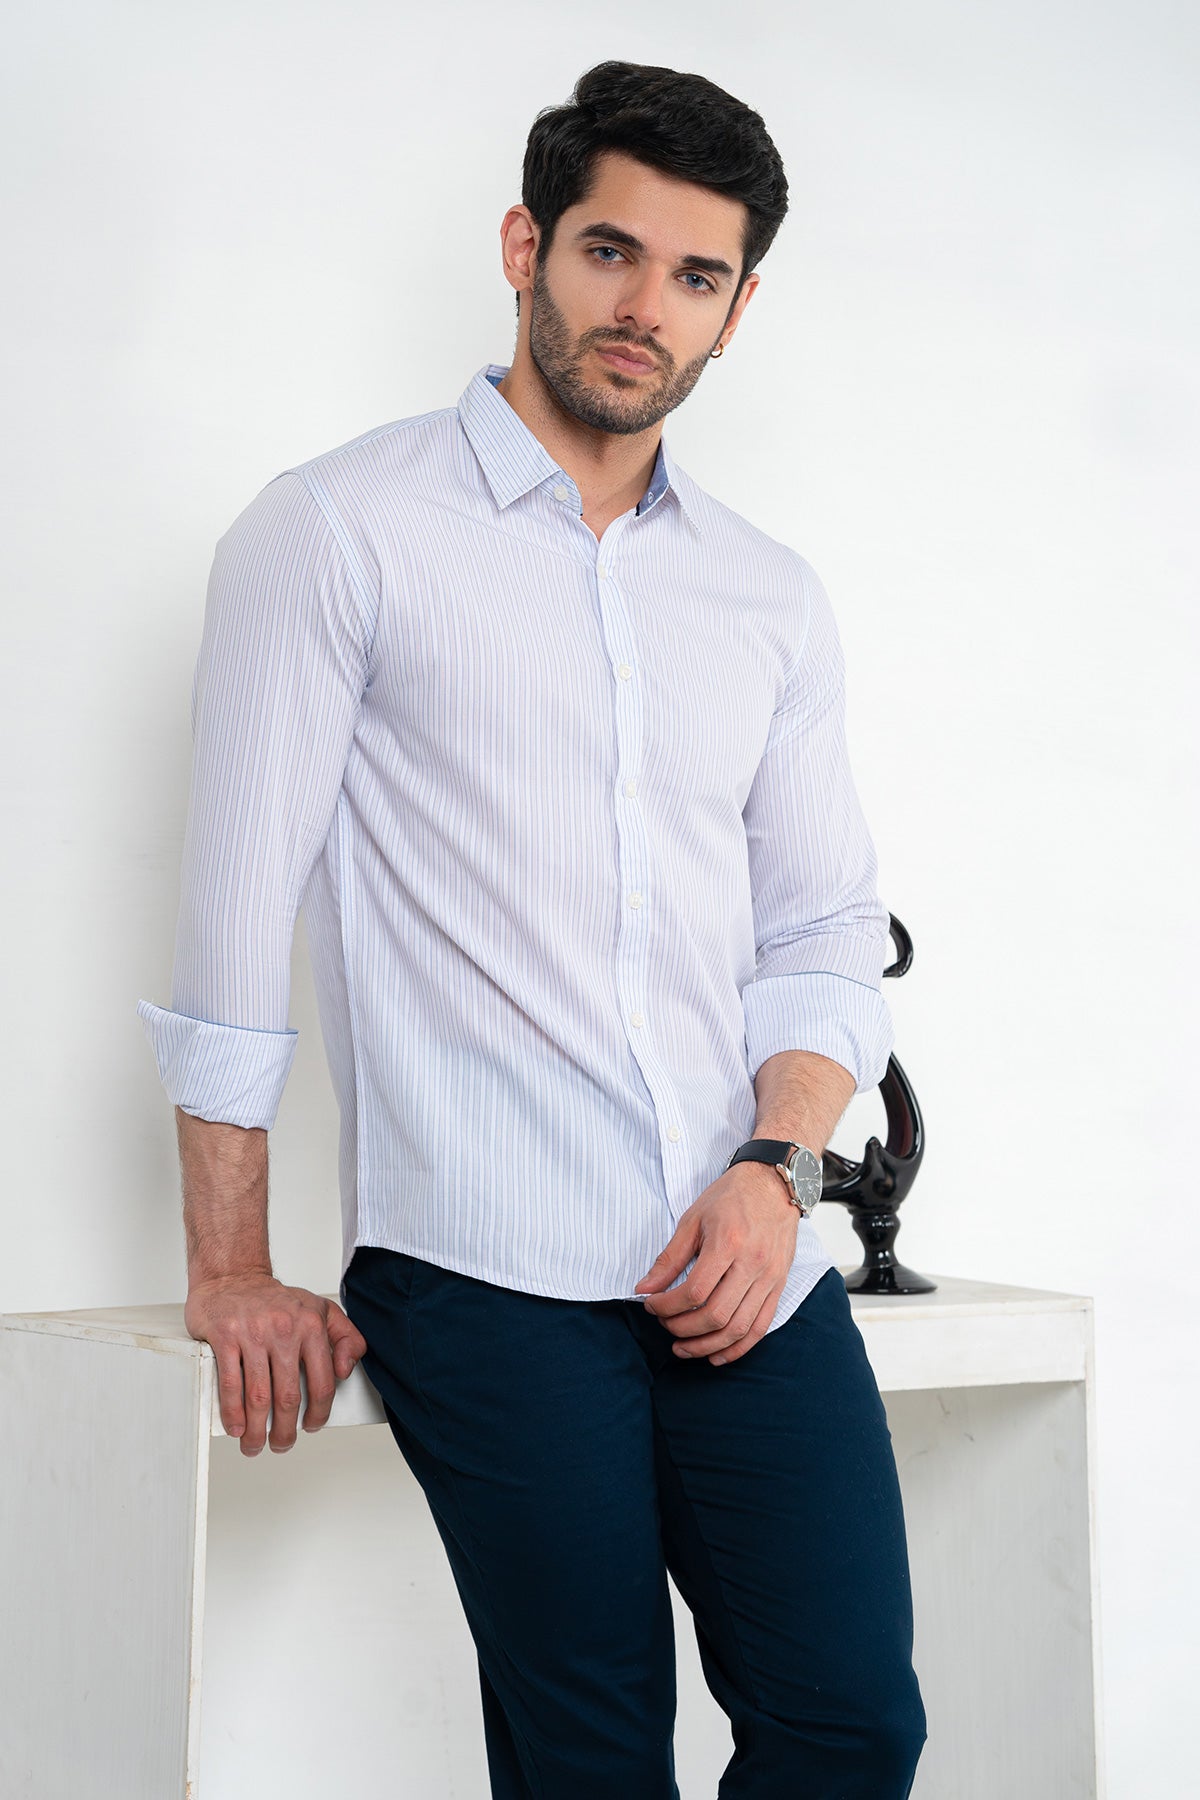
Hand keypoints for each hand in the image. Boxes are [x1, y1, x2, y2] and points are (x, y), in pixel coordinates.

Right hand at [184, 1272, 367, 1456]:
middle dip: (285, 1430)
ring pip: (258, 1396)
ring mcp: (253, 1333)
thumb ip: (345, 1337)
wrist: (232, 1276)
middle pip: (288, 1396)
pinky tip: (236, 1427)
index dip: (318, 1412)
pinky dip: (233, 1412)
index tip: (311, 1426)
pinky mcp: (225, 1335)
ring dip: (257, 1430)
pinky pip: (231, 1383)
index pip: (322, 1381)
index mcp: (310, 1325)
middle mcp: (283, 1329)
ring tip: (255, 1444)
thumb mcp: (320, 1310)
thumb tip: (345, 1371)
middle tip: (282, 1444)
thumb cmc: (275, 1300)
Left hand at [633, 1162, 798, 1364]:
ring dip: (706, 1346)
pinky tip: (716, 1355)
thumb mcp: (693, 1219)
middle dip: (683, 1328)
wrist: (774, 1184)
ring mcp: (769, 1278)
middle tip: (665, 1325)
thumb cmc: (732, 1197)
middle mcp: (752, 1265)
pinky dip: (737, 1348)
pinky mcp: (779, 1286)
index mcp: (728, 1244)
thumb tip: (644, 1287)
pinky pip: (760, 1328)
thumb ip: (670, 1257)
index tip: (652, 1305)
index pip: (694, 1291)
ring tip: (683, 1348)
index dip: (667, 1306)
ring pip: (738, 1328)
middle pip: (715, 1315)